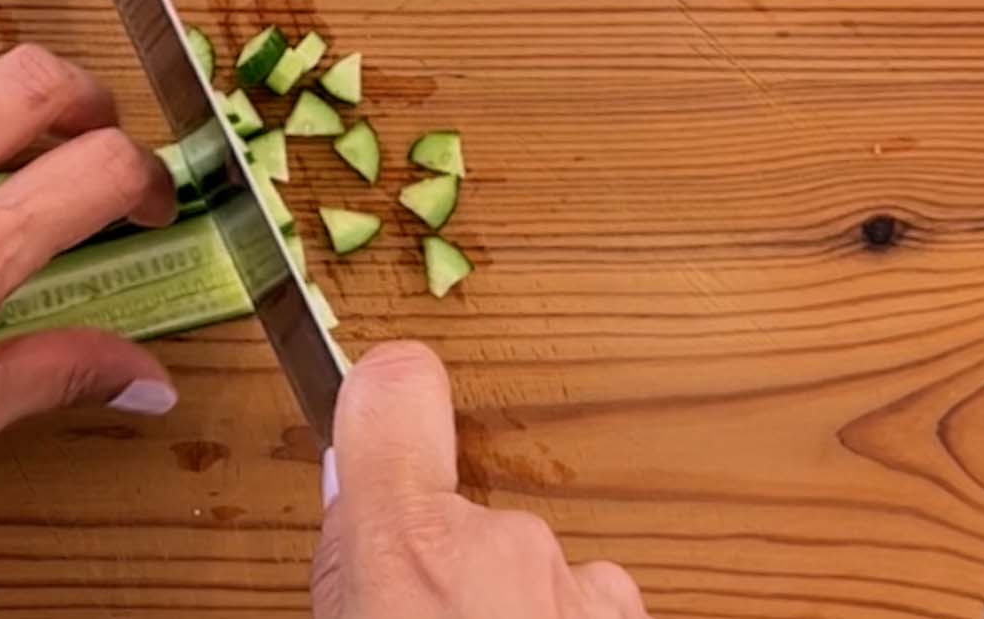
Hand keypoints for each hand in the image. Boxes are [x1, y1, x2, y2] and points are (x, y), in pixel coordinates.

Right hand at [314, 342, 648, 618]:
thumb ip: (349, 558)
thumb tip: (354, 504)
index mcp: (408, 547)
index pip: (395, 392)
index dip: (388, 388)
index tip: (381, 393)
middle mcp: (505, 549)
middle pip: (466, 507)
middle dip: (448, 558)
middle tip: (419, 617)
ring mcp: (581, 587)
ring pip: (532, 564)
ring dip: (509, 604)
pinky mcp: (634, 618)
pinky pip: (591, 605)